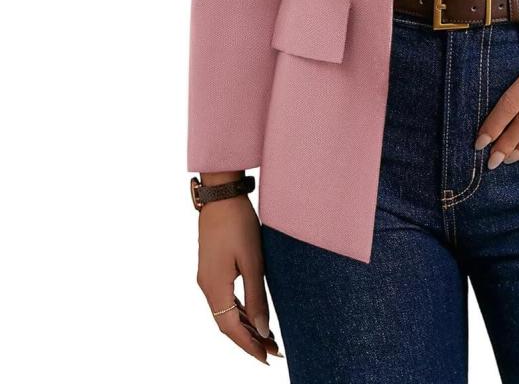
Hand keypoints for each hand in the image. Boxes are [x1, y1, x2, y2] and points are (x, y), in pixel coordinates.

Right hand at [196, 186, 282, 363]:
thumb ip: (256, 297)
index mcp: (214, 287)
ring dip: (246, 326)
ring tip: (268, 338)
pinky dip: (239, 311)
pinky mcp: (212, 269)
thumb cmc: (238, 224)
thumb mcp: (253, 261)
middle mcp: (207, 286)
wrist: (221, 197)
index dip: (248, 346)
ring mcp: (208, 278)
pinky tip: (252, 314)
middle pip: (227, 323)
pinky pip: (225, 298)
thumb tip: (263, 329)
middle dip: (250, 340)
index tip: (267, 359)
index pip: (231, 328)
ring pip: (226, 312)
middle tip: (274, 352)